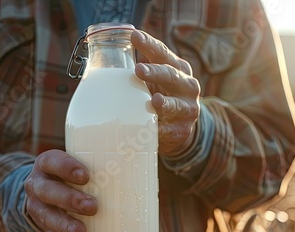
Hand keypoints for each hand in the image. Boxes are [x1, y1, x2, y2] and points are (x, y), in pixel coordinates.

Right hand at [24, 150, 97, 231]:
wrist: (45, 190)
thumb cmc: (73, 174)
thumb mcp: (78, 163)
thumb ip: (100, 165)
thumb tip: (144, 169)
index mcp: (47, 164)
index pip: (52, 162)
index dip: (66, 168)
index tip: (86, 176)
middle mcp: (38, 185)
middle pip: (48, 191)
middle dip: (70, 199)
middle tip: (92, 207)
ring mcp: (37, 207)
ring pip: (47, 216)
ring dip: (65, 225)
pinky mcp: (42, 226)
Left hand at [132, 29, 200, 156]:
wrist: (180, 126)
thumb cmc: (161, 95)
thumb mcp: (155, 80)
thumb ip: (139, 69)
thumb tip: (106, 54)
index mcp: (178, 68)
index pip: (162, 53)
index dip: (149, 44)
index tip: (134, 36)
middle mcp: (187, 86)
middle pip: (171, 75)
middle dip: (155, 72)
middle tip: (139, 69)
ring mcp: (188, 108)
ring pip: (176, 105)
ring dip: (165, 103)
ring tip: (155, 101)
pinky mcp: (183, 130)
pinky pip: (171, 131)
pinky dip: (162, 130)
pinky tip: (155, 129)